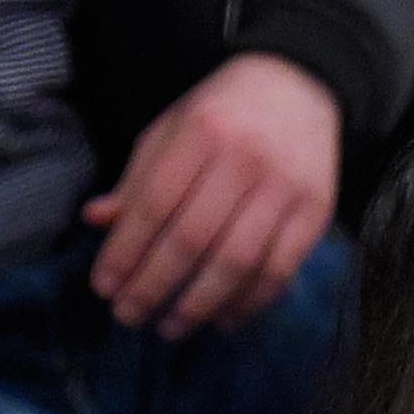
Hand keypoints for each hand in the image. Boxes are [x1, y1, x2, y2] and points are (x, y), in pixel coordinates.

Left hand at [85, 52, 338, 339]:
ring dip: (200, 304)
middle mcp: (245, 160)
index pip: (154, 204)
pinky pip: (281, 269)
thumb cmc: (224, 113)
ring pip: (238, 261)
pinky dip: (250, 302)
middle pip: (193, 239)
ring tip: (171, 327)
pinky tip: (224, 319)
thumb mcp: (172, 129)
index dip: (126, 251)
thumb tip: (97, 221)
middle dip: (154, 285)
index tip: (104, 288)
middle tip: (128, 316)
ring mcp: (286, 188)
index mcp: (201, 132)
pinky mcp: (316, 211)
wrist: (302, 85)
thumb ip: (138, 177)